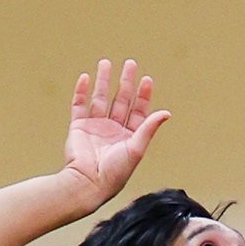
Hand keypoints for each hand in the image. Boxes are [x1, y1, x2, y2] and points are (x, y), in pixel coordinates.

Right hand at [63, 59, 171, 208]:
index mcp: (128, 137)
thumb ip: (149, 128)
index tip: (146, 79)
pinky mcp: (78, 128)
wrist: (88, 183)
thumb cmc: (115, 172)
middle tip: (130, 63)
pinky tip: (85, 77)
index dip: (143, 95)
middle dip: (125, 82)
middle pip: (120, 100)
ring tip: (106, 63)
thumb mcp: (136, 149)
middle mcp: (112, 130)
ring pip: (100, 98)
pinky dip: (80, 92)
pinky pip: (78, 106)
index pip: (138, 111)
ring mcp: (95, 128)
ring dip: (103, 81)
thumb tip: (166, 112)